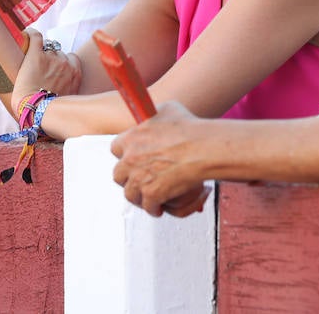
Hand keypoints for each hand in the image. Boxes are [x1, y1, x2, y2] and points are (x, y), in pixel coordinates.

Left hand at [8, 29, 83, 117]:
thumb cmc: (50, 112)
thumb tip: (65, 95)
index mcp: (75, 74)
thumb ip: (71, 91)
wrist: (35, 112)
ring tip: (30, 59)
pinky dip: (31, 34)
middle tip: (39, 70)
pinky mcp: (36, 55)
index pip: (71, 59)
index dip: (62, 62)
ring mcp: (51, 58)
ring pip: (47, 47)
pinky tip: (26, 34)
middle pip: (59, 54)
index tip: (53, 69)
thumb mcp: (70, 102)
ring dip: (41, 52)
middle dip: (51, 59)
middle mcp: (66, 63)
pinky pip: (35, 37)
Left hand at [111, 102, 213, 216]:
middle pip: (118, 174)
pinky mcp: (152, 194)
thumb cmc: (189, 129)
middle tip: (139, 178)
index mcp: (131, 138)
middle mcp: (130, 158)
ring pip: (130, 194)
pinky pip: (147, 206)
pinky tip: (159, 207)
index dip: (125, 154)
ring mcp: (139, 178)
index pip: (115, 149)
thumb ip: (153, 116)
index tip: (133, 157)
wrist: (203, 148)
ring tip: (148, 196)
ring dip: (139, 196)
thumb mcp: (167, 109)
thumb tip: (152, 116)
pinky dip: (153, 208)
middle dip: (128, 177)